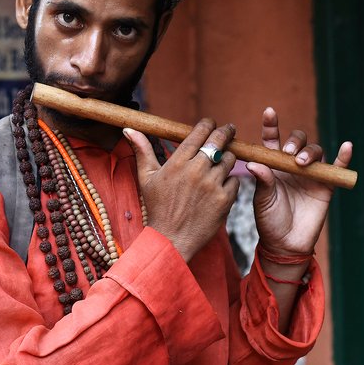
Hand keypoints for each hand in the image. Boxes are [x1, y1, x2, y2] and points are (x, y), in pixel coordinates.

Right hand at [124, 119, 239, 261]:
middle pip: (219, 140)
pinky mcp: (224, 199)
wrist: (171, 240)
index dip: (208, 124)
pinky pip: (235, 180)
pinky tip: (221, 184)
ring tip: (222, 160)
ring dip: (228, 157)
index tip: (210, 124)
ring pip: (230, 159)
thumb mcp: (146, 178)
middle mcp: (196, 171)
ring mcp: (212, 185)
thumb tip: (129, 129)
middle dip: (226, 131)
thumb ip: (142, 150)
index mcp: (177, 163)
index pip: (199, 132)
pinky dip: (230, 180)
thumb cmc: (157, 208)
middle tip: (229, 129)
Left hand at [247, 108, 353, 256]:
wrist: (285, 243)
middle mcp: (292, 165)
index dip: (272, 124)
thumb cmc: (269, 220)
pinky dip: (344, 156)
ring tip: (302, 163)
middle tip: (290, 153)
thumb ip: (262, 180)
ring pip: (316, 151)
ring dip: (311, 152)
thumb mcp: (261, 200)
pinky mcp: (326, 185)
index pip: (273, 139)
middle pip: (298, 142)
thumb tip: (253, 164)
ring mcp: (310, 174)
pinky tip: (347, 147)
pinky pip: (337, 167)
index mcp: (273, 164)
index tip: (269, 113)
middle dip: (295, 142)